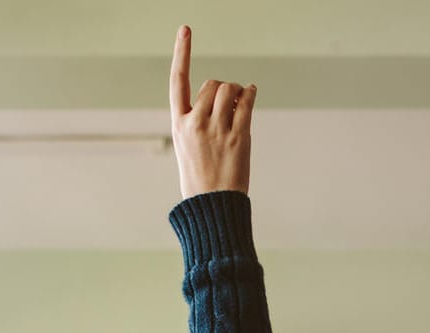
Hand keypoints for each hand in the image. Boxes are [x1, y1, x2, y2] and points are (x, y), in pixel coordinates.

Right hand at [168, 25, 255, 197]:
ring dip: (238, 91)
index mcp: (179, 124)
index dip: (182, 52)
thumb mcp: (187, 148)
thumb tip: (225, 96)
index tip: (186, 30)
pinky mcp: (239, 136)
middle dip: (223, 88)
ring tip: (240, 103)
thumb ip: (198, 121)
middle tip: (230, 102)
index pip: (178, 80)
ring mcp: (218, 129)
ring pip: (230, 90)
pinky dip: (251, 94)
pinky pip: (248, 103)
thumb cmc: (200, 179)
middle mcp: (196, 123)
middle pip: (213, 84)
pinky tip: (252, 93)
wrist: (212, 206)